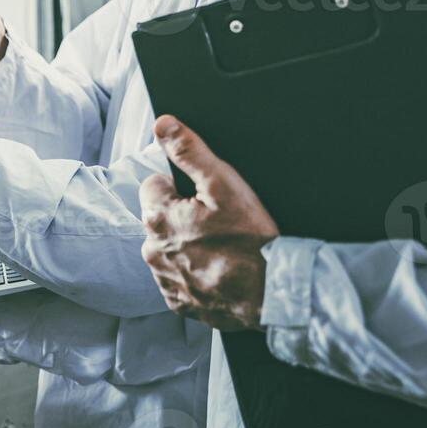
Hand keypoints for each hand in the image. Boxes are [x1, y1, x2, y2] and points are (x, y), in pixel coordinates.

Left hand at [139, 115, 278, 330]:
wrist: (274, 292)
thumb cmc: (251, 238)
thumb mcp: (223, 183)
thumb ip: (189, 151)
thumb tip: (163, 124)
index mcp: (157, 218)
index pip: (153, 186)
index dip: (179, 187)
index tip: (203, 199)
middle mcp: (152, 252)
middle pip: (159, 219)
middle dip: (180, 216)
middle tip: (216, 224)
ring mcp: (165, 280)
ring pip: (167, 250)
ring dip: (185, 246)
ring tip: (220, 247)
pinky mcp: (179, 303)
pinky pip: (179, 280)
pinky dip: (194, 273)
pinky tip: (218, 270)